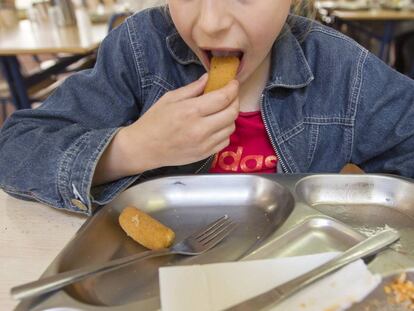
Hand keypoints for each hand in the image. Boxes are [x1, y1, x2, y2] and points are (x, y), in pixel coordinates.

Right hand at [120, 74, 239, 171]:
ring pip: (231, 127)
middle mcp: (200, 129)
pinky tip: (216, 126)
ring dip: (230, 117)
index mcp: (191, 111)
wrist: (144, 148)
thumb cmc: (154, 121)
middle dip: (235, 101)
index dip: (232, 88)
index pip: (223, 98)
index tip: (233, 83)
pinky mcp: (205, 154)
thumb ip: (192, 88)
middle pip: (232, 113)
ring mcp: (204, 144)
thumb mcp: (169, 98)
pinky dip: (225, 132)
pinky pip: (225, 141)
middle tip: (230, 95)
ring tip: (222, 111)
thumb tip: (209, 78)